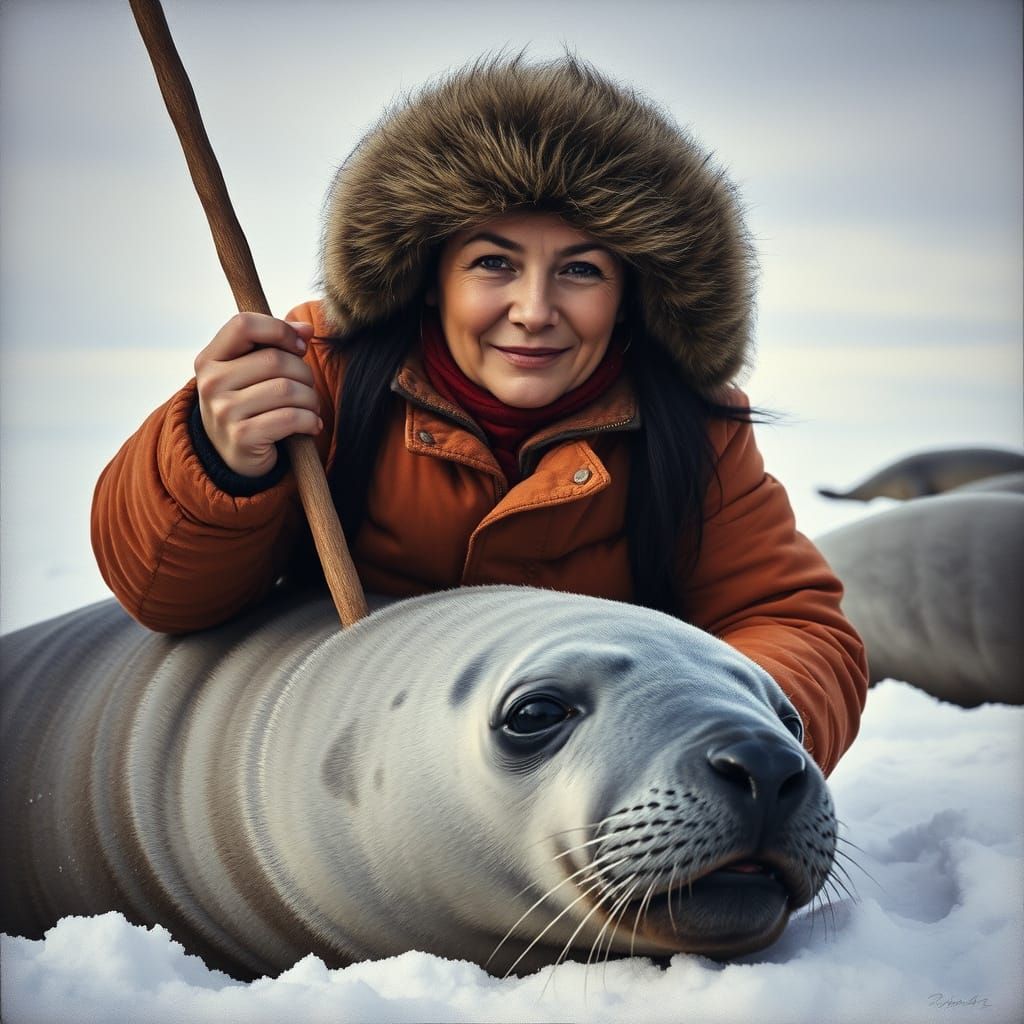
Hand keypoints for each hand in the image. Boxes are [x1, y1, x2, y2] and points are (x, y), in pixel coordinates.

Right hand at [194, 313, 320, 476]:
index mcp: (210, 359)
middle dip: (305, 374)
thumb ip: (276, 345)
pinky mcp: (241, 436)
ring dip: (311, 400)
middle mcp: (210, 383)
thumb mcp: (254, 372)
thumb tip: (306, 329)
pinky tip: (311, 426)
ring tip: (310, 408)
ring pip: (287, 389)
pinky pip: (290, 418)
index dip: (279, 330)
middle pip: (276, 360)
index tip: (300, 348)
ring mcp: (223, 411)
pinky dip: (310, 420)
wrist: (233, 456)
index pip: (243, 324)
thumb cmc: (250, 405)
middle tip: (308, 389)